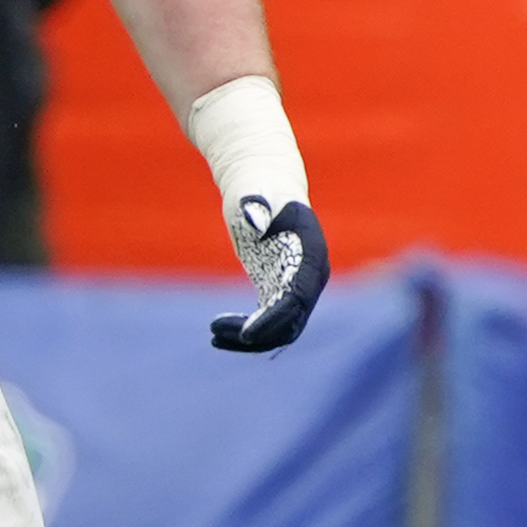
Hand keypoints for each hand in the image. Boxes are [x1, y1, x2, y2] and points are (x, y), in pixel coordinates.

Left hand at [211, 195, 328, 350]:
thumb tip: (253, 219)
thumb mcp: (258, 194)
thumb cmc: (261, 188)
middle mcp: (311, 276)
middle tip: (216, 330)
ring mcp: (296, 286)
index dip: (275, 318)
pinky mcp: (278, 291)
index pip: (298, 297)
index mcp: (312, 254)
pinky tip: (216, 333)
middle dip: (258, 333)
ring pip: (281, 329)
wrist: (265, 187)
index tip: (247, 333)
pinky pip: (267, 322)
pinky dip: (245, 332)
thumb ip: (257, 205)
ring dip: (249, 339)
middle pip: (292, 320)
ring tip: (213, 334)